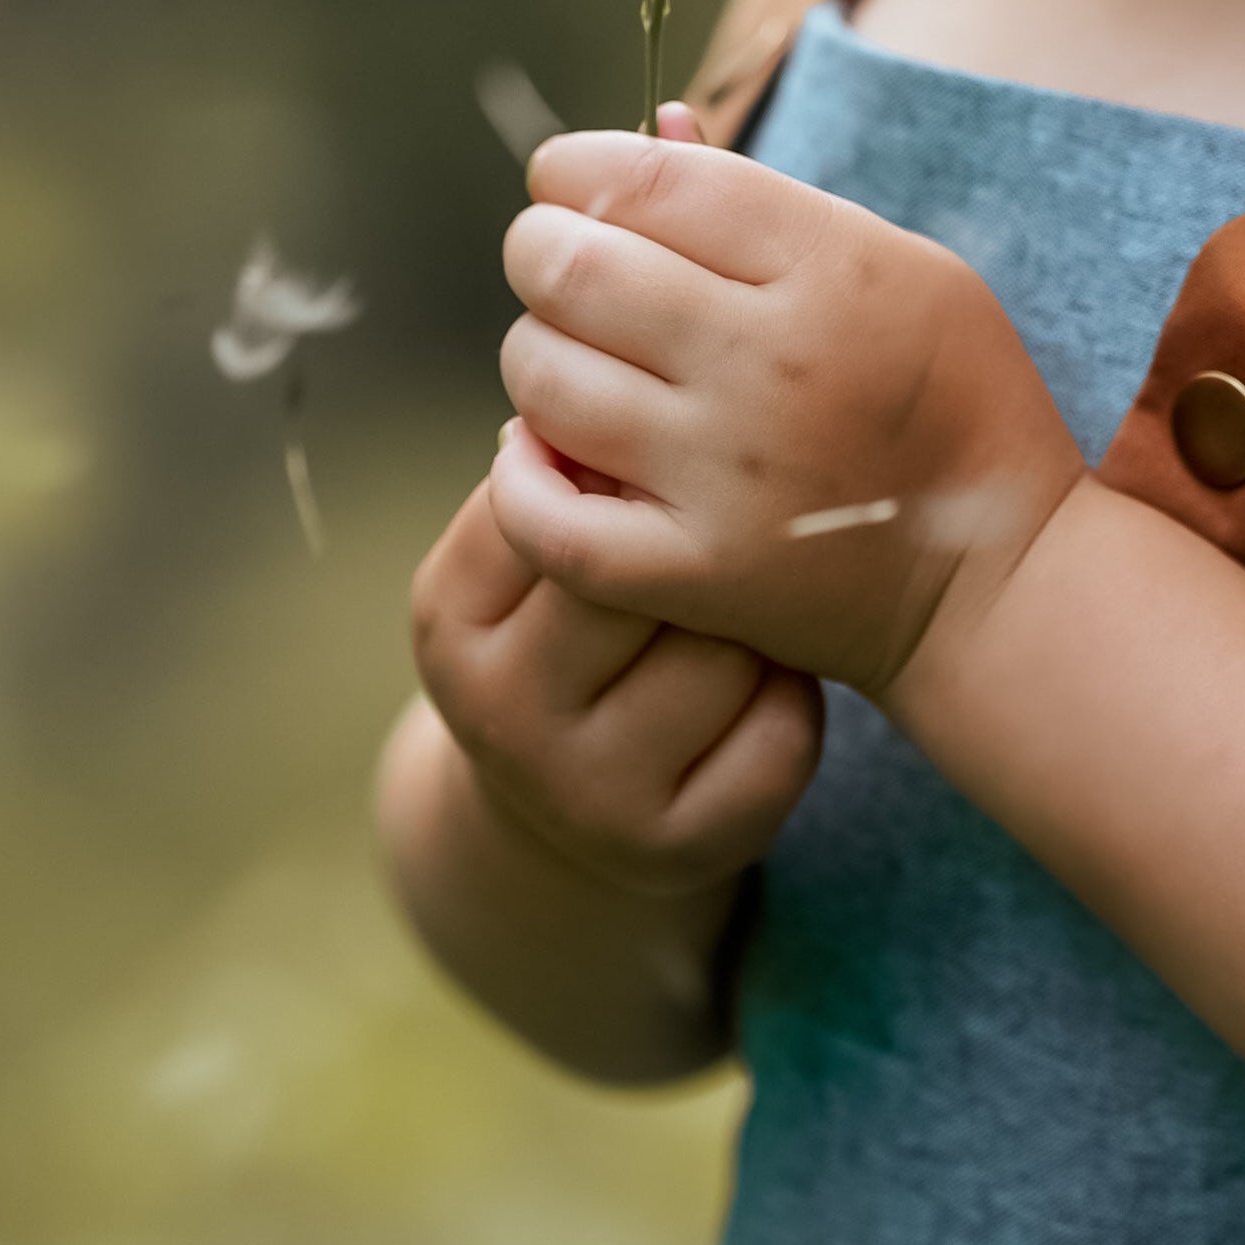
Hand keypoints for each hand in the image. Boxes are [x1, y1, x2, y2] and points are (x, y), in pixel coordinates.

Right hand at [408, 468, 823, 895]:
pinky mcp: (678, 847)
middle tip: (724, 532)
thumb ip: (568, 473)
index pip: (560, 498)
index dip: (637, 472)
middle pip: (646, 575)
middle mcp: (502, 715)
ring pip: (727, 649)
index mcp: (453, 616)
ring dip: (755, 620)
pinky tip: (762, 691)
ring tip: (741, 613)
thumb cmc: (570, 632)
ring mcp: (586, 795)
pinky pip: (783, 727)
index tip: (666, 469)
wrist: (567, 816)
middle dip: (698, 543)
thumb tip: (610, 398)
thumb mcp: (532, 555)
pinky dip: (791, 697)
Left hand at [487, 126, 1088, 704]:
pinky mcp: (693, 572)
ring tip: (569, 353)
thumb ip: (770, 198)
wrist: (998, 571)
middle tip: (555, 258)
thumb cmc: (951, 393)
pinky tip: (543, 445)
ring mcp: (725, 473)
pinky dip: (519, 471)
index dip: (578, 166)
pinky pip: (543, 515)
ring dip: (536, 350)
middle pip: (575, 269)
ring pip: (545, 378)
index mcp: (833, 266)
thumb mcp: (899, 262)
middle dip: (541, 246)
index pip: (651, 182)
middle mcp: (770, 362)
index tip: (567, 178)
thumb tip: (652, 122)